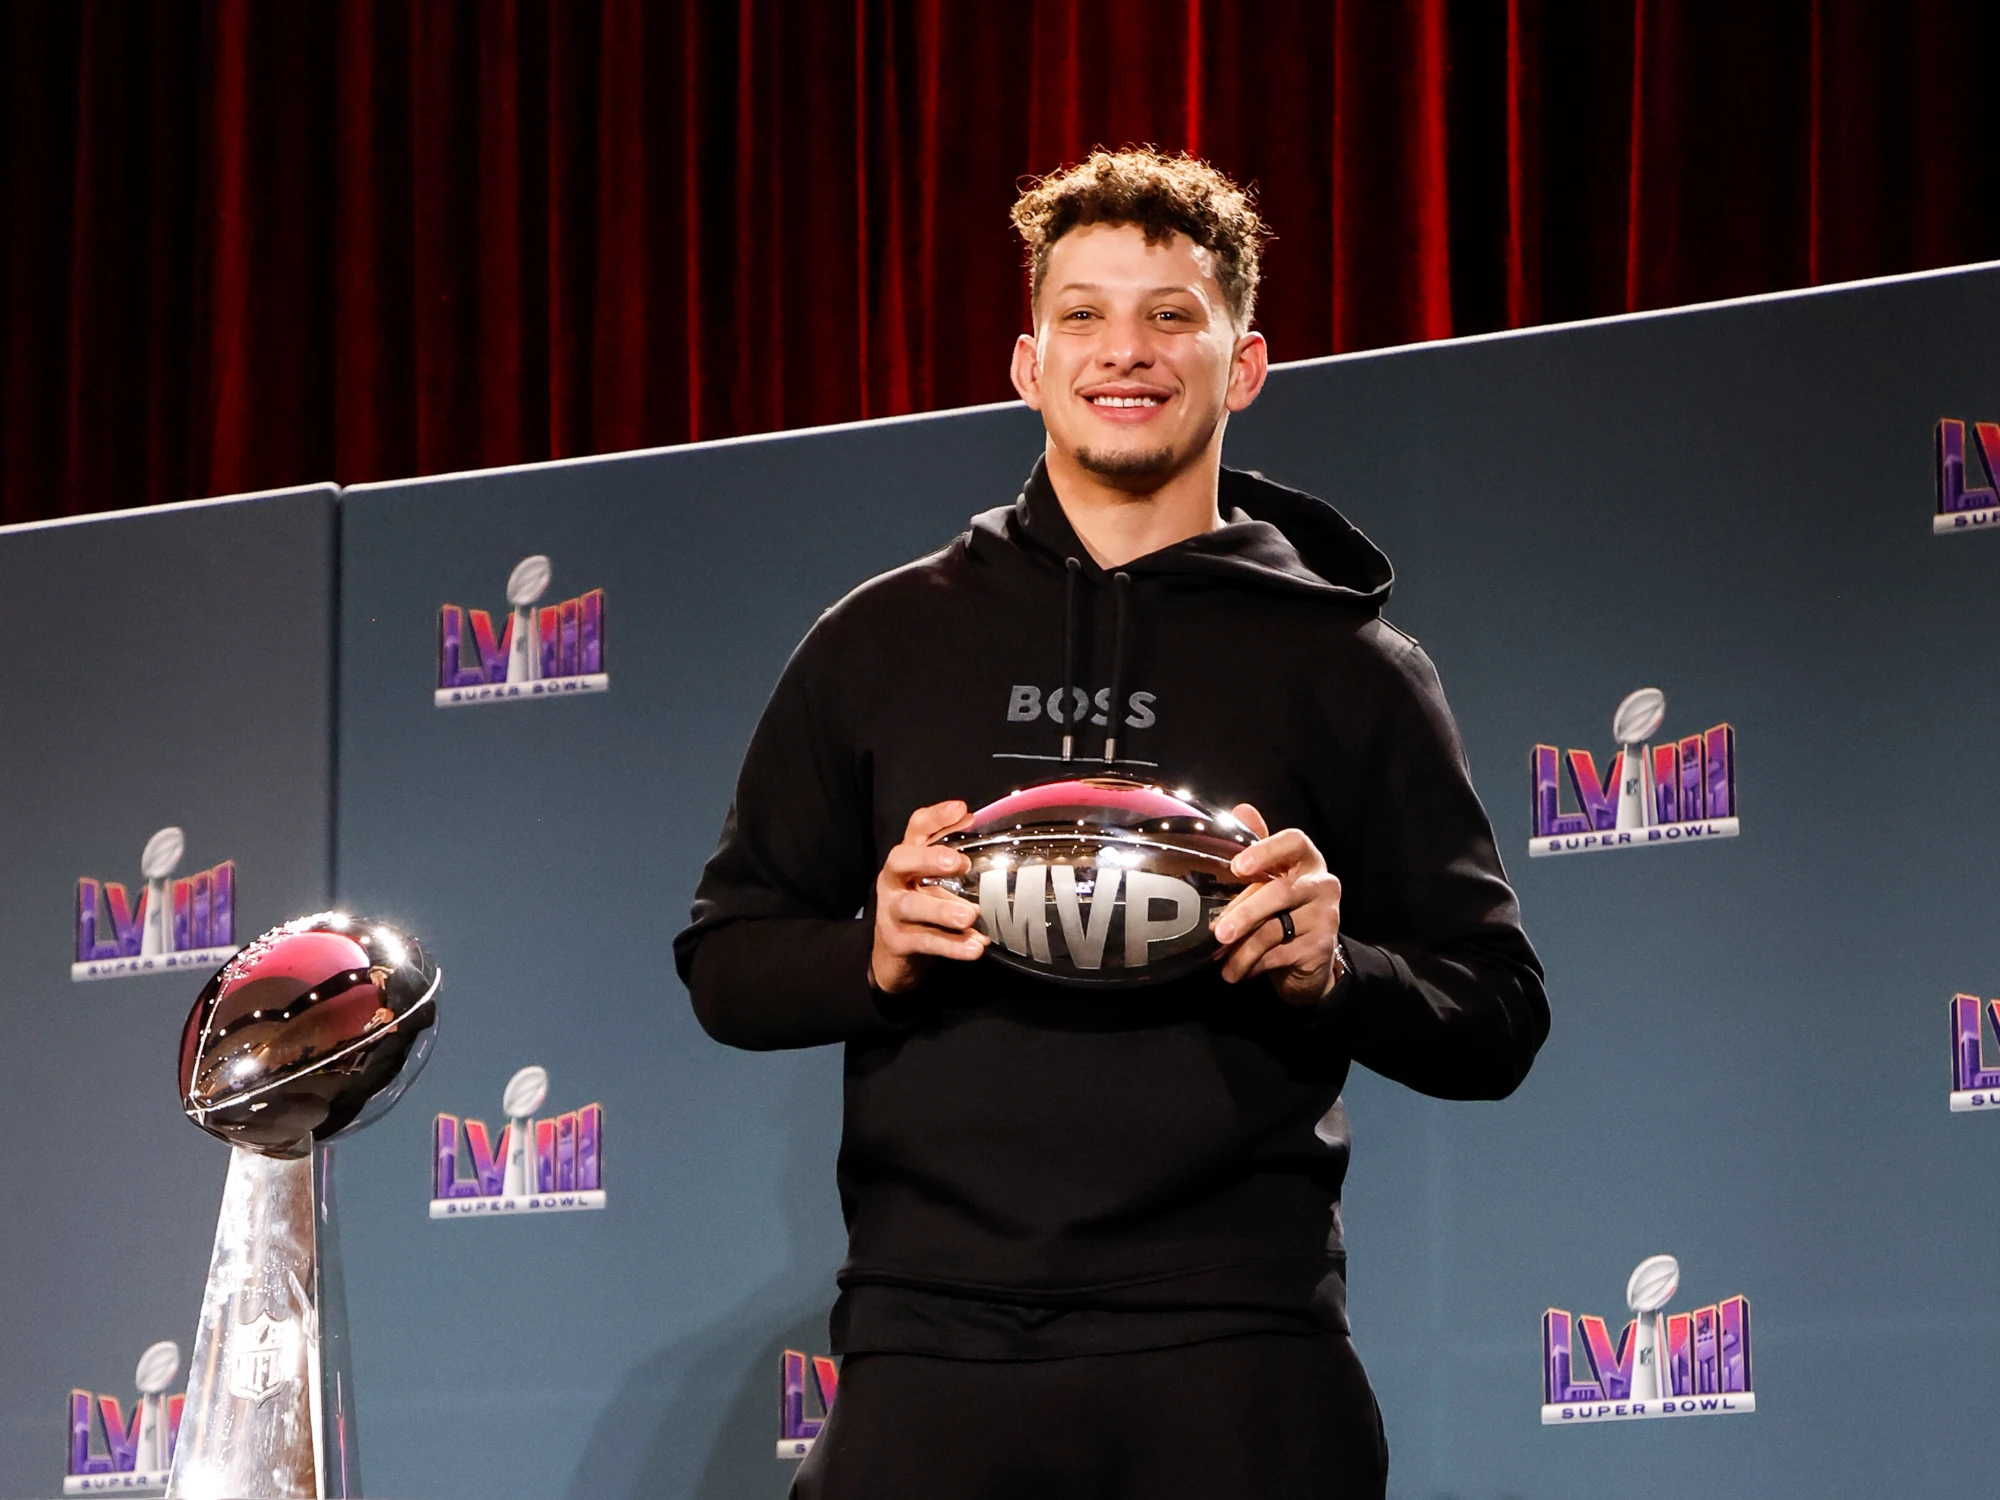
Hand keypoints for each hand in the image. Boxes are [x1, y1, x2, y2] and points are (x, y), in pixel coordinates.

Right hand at [870, 800, 987, 994]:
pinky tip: (974, 947)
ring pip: (911, 906)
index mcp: (907, 861)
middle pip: (900, 860)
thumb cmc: (921, 912)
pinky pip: (924, 942)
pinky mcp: (897, 942)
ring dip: (942, 909)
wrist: (893, 957)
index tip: (960, 809)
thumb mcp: (935, 883)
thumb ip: (954, 862)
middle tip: (959, 863)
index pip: (916, 829)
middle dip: (927, 858)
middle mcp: (893, 881)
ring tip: (970, 915)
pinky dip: (951, 945)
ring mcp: (892, 911)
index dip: (936, 817)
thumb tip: (982, 835)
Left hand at [1210, 804, 1344, 1005]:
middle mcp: (1322, 882)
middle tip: (1218, 932)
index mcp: (1306, 860)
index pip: (1293, 841)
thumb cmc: (1282, 911)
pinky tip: (1239, 970)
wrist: (1308, 960)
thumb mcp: (1268, 879)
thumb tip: (1241, 809)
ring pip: (1276, 928)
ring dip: (1243, 947)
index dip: (1265, 850)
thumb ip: (1256, 848)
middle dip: (1244, 913)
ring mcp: (1326, 915)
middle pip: (1280, 891)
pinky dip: (1254, 963)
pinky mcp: (1323, 945)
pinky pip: (1280, 953)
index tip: (1238, 866)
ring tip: (1221, 958)